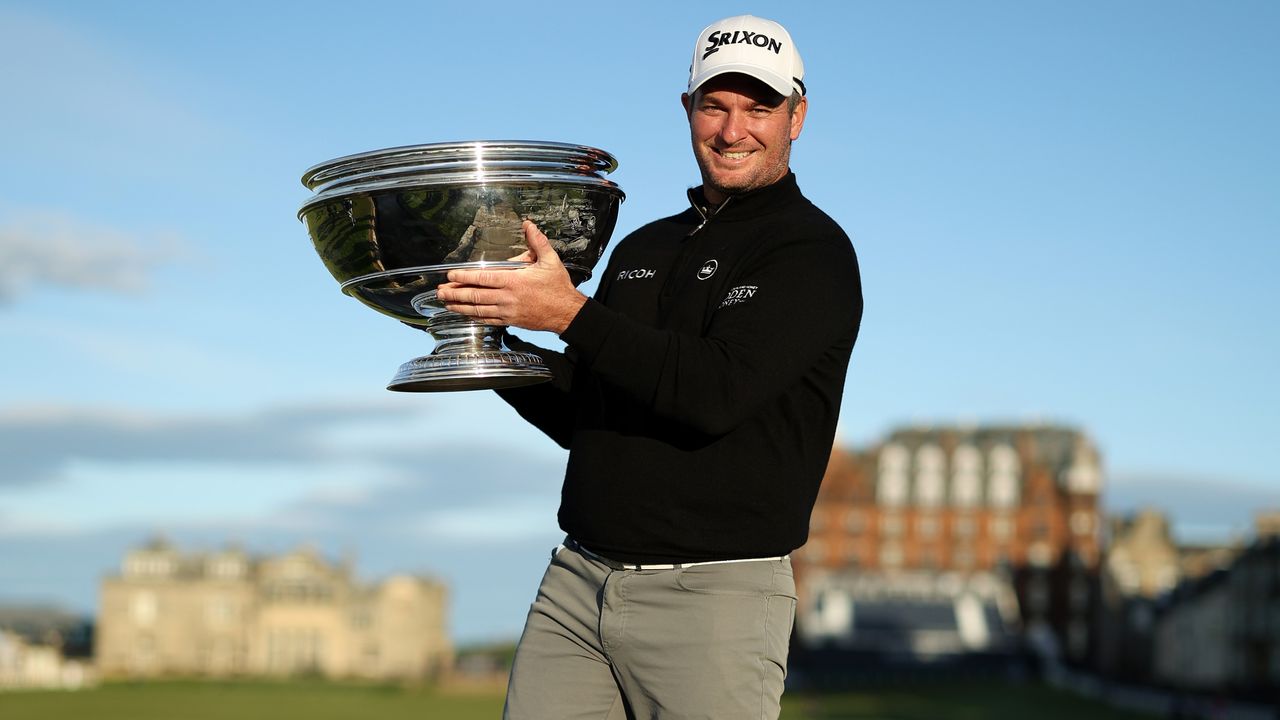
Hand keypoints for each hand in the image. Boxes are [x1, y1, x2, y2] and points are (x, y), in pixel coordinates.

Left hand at [436, 220, 587, 333]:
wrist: (567, 313)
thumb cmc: (558, 287)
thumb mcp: (550, 261)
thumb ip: (537, 242)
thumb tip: (528, 224)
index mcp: (514, 281)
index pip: (483, 279)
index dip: (464, 277)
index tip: (451, 276)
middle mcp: (508, 298)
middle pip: (475, 296)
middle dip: (455, 293)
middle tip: (440, 291)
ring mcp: (507, 311)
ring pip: (478, 310)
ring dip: (460, 306)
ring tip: (445, 302)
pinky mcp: (510, 321)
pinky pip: (487, 320)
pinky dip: (473, 317)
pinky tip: (464, 314)